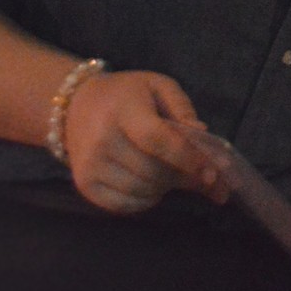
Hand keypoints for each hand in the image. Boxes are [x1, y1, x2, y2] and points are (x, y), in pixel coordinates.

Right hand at [63, 70, 228, 213]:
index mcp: (123, 111)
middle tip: (206, 178)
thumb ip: (183, 109)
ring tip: (174, 173)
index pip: (157, 140)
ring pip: (142, 190)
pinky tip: (153, 184)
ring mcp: (90, 166)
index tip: (214, 172)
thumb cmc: (127, 94)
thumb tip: (202, 136)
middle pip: (153, 170)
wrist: (77, 105)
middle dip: (185, 177)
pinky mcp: (85, 185)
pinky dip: (147, 200)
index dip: (187, 158)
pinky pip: (125, 204)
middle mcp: (101, 140)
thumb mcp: (159, 86)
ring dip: (167, 188)